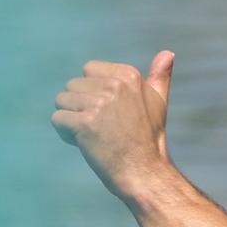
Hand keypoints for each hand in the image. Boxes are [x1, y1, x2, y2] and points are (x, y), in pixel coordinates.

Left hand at [52, 51, 174, 198]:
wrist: (145, 173)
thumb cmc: (149, 140)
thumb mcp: (158, 103)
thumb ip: (159, 76)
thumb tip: (168, 53)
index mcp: (128, 75)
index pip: (88, 71)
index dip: (94, 93)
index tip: (112, 113)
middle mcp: (114, 85)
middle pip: (72, 86)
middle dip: (81, 107)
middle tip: (104, 129)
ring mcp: (99, 103)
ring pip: (62, 101)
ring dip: (72, 120)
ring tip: (95, 136)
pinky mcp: (85, 123)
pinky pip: (57, 120)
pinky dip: (65, 134)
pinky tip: (86, 144)